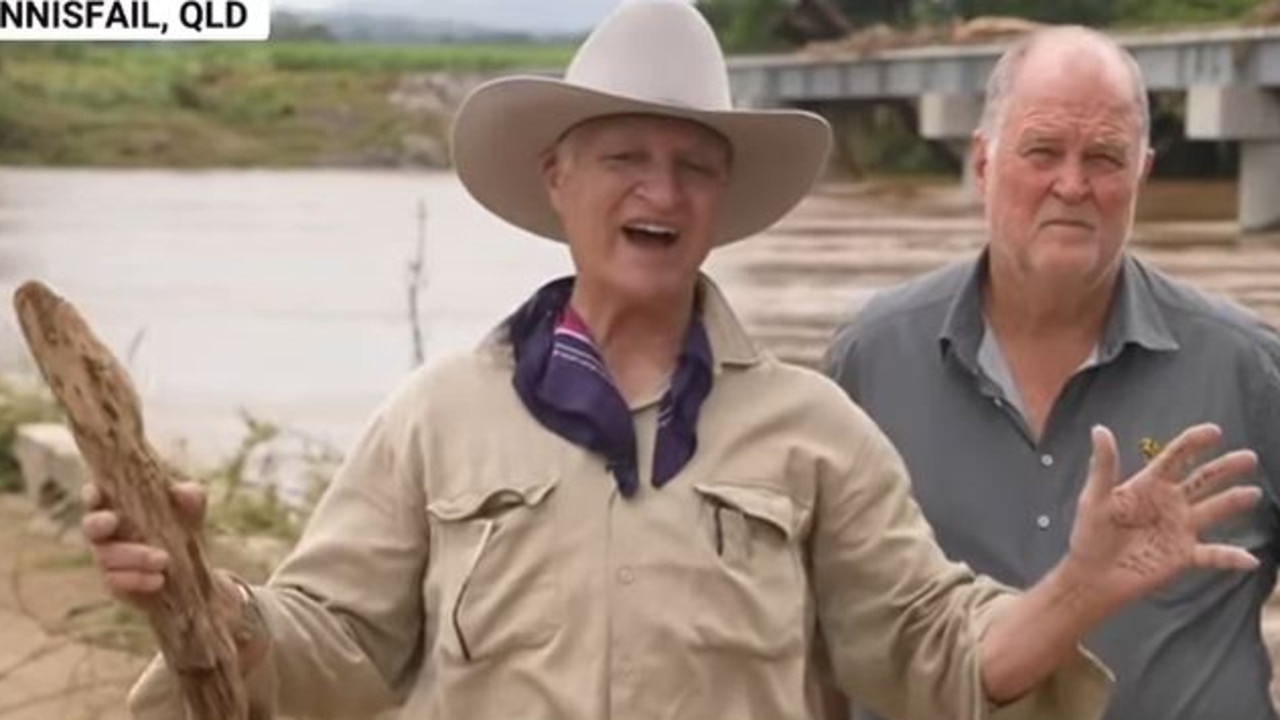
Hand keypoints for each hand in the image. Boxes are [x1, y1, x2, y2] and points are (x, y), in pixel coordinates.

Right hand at [81, 480, 219, 604]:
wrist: (195, 567)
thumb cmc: (184, 524)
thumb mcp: (192, 508)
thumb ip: (189, 496)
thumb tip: (181, 491)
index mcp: (118, 505)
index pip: (96, 495)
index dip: (92, 494)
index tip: (96, 493)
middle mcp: (107, 531)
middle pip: (90, 526)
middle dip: (97, 523)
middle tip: (112, 520)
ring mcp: (108, 558)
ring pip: (105, 557)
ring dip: (132, 557)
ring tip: (164, 559)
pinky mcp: (115, 583)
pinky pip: (116, 582)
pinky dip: (137, 580)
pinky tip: (159, 579)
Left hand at [1065, 423, 1261, 614]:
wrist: (1091, 576)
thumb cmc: (1090, 535)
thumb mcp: (1095, 498)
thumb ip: (1103, 466)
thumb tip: (1099, 429)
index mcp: (1149, 485)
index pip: (1176, 458)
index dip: (1194, 443)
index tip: (1214, 431)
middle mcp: (1170, 503)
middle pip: (1203, 480)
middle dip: (1225, 468)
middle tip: (1248, 458)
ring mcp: (1180, 528)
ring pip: (1213, 510)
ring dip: (1233, 502)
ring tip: (1252, 494)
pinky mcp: (1183, 555)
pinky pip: (1212, 555)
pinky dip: (1230, 557)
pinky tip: (1249, 559)